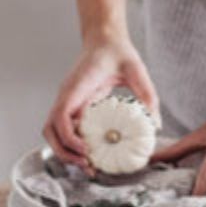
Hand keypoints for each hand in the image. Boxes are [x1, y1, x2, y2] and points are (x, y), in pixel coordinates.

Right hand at [43, 34, 159, 172]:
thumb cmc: (117, 52)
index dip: (68, 137)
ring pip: (53, 133)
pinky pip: (65, 129)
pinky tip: (89, 153)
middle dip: (65, 152)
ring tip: (87, 165)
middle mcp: (66, 96)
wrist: (104, 40)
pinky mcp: (73, 106)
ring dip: (65, 152)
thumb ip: (147, 94)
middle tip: (88, 166)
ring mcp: (67, 102)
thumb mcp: (136, 70)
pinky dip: (72, 144)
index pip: (61, 115)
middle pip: (51, 130)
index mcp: (77, 86)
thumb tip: (155, 124)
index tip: (85, 150)